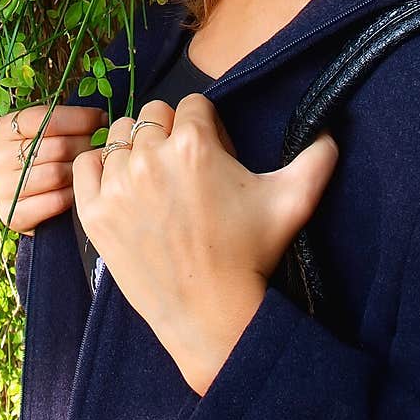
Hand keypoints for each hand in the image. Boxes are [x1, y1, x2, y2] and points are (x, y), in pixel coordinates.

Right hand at [0, 103, 108, 234]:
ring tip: (89, 169)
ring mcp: (1, 187)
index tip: (101, 120)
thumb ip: (64, 122)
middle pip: (56, 146)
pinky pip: (54, 201)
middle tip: (101, 148)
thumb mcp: (44, 134)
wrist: (26, 203)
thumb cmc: (42, 159)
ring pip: (57, 174)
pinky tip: (78, 192)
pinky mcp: (12, 214)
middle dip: (86, 145)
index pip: (46, 118)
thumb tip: (101, 119)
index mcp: (4, 129)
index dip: (80, 118)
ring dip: (79, 172)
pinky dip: (72, 196)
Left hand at [72, 93, 338, 393]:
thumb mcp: (293, 201)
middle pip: (154, 114)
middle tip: (183, 170)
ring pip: (120, 135)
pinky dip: (100, 169)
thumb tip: (332, 131)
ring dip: (136, 149)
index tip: (211, 154)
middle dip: (170, 133)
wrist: (213, 314)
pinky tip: (122, 187)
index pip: (192, 105)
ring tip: (154, 181)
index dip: (205, 126)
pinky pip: (87, 164)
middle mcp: (152, 156)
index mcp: (196, 144)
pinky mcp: (95, 212)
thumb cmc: (252, 254)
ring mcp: (119, 184)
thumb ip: (316, 159)